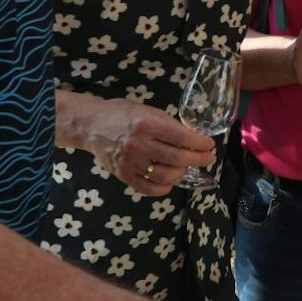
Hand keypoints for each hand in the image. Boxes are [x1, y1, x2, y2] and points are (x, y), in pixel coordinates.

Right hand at [59, 91, 212, 195]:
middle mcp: (139, 144)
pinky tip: (170, 182)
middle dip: (199, 160)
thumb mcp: (148, 111)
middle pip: (178, 159)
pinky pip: (148, 189)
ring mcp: (131, 162)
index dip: (200, 143)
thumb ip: (168, 124)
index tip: (209, 144)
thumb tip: (192, 138)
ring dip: (182, 173)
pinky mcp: (123, 175)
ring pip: (166, 176)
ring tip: (187, 167)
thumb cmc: (122, 114)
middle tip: (208, 158)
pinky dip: (163, 189)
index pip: (182, 138)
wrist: (91, 125)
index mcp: (147, 124)